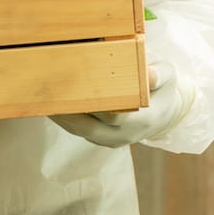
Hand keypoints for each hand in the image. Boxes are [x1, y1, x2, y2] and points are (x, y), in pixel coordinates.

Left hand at [50, 64, 194, 148]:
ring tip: (44, 98)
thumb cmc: (164, 89)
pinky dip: (65, 119)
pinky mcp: (102, 139)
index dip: (94, 103)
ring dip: (61, 116)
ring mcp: (112, 140)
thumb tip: (150, 74)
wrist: (164, 113)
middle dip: (68, 111)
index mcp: (143, 120)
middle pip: (90, 127)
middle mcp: (125, 135)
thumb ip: (159, 74)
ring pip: (81, 131)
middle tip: (50, 92)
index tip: (77, 86)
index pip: (114, 116)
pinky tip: (52, 104)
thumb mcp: (169, 76)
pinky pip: (80, 131)